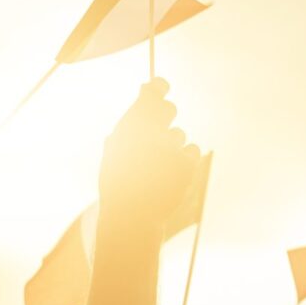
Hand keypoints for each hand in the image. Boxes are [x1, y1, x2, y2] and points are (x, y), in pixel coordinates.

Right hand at [99, 81, 200, 237]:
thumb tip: (145, 89)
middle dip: (165, 118)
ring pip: (178, 135)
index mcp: (129, 128)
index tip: (161, 87)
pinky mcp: (187, 162)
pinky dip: (183, 161)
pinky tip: (169, 177)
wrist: (132, 217)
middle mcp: (151, 133)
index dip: (158, 87)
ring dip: (171, 147)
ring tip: (155, 170)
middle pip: (169, 109)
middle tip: (157, 137)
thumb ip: (130, 119)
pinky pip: (191, 150)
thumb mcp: (114, 151)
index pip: (151, 95)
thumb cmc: (118, 184)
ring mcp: (170, 148)